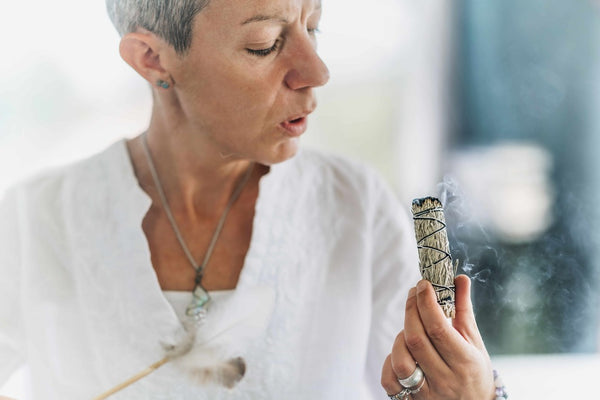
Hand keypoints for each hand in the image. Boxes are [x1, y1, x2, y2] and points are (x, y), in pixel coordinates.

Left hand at [381, 275, 494, 398]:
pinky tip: (401, 352)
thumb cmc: (473, 370)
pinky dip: (389, 362)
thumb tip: (460, 278)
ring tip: (410, 330)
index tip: (422, 285)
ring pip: (401, 361)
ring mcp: (428, 393)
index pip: (438, 328)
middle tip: (413, 295)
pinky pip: (389, 381)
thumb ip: (463, 309)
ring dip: (400, 339)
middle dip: (411, 311)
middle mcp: (446, 379)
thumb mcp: (473, 341)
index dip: (426, 302)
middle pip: (416, 340)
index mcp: (465, 362)